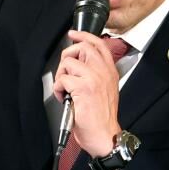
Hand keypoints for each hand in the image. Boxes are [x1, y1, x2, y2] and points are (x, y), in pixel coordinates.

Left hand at [53, 30, 123, 157]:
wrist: (104, 135)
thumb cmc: (101, 116)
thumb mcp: (105, 89)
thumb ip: (96, 73)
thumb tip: (78, 61)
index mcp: (110, 72)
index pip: (99, 44)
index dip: (84, 35)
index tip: (73, 34)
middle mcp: (104, 73)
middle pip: (82, 47)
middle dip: (67, 56)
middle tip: (65, 71)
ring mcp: (94, 79)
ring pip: (69, 62)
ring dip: (61, 75)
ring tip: (66, 89)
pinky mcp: (83, 88)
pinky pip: (63, 79)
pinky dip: (59, 89)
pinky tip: (65, 98)